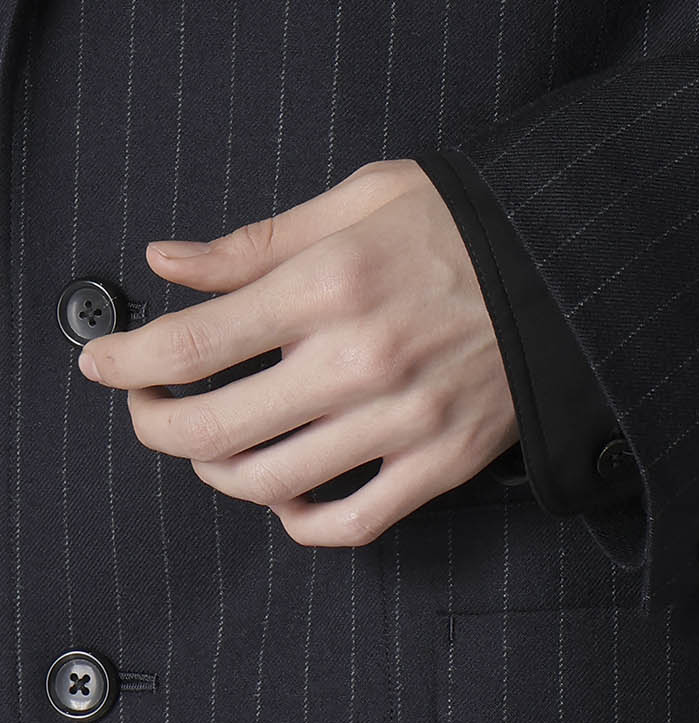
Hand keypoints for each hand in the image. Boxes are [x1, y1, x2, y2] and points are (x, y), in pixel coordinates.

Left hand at [76, 159, 521, 545]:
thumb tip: (172, 262)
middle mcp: (359, 360)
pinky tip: (285, 495)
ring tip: (214, 447)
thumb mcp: (362, 200)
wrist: (572, 268)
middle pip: (212, 428)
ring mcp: (402, 421)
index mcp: (331, 285)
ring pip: (270, 484)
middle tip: (146, 407)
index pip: (192, 345)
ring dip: (218, 473)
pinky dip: (300, 522)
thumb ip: (259, 240)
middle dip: (155, 424)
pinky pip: (352, 522)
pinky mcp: (441, 462)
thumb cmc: (468, 226)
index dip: (126, 362)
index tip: (102, 364)